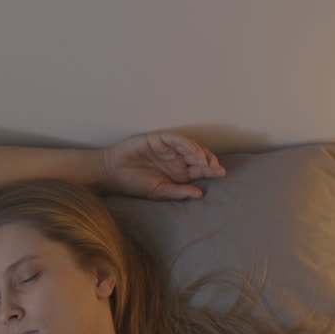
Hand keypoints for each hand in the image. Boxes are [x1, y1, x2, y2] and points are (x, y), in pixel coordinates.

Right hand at [101, 132, 224, 199]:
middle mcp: (176, 159)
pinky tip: (192, 152)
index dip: (211, 171)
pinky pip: (177, 139)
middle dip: (210, 161)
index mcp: (178, 173)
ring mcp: (169, 148)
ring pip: (190, 147)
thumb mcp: (159, 191)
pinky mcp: (159, 139)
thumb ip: (178, 192)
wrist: (112, 173)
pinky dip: (186, 144)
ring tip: (205, 162)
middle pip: (199, 157)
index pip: (199, 170)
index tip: (221, 173)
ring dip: (200, 153)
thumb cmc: (134, 184)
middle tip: (216, 168)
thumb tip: (200, 194)